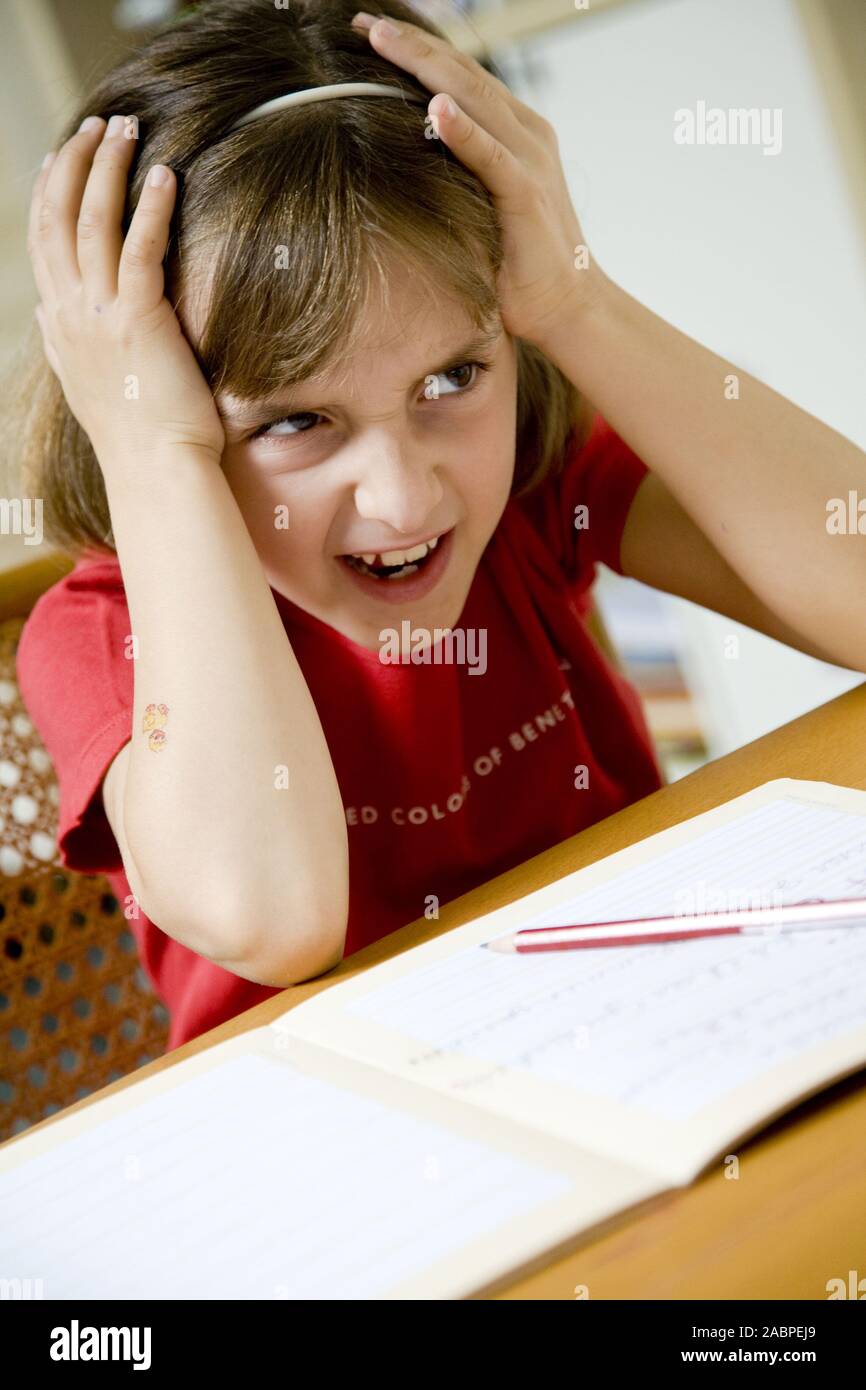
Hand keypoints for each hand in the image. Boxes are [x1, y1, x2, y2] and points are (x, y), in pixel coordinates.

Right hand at [28, 114, 225, 466]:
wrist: (158, 471)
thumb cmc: (138, 435)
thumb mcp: (85, 383)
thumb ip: (63, 343)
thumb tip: (45, 315)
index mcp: (60, 325)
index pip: (42, 241)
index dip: (49, 191)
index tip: (62, 153)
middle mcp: (71, 314)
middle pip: (57, 217)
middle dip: (75, 162)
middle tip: (99, 124)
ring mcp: (101, 316)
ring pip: (93, 221)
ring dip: (110, 168)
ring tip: (128, 130)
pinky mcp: (140, 321)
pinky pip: (140, 248)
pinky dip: (151, 207)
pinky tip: (166, 176)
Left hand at [350, 12, 603, 346]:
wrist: (568, 308)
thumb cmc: (519, 265)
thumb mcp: (482, 206)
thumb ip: (458, 174)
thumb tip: (410, 160)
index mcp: (515, 132)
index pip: (459, 75)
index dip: (416, 48)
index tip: (369, 29)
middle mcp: (526, 133)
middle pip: (461, 73)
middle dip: (411, 44)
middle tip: (362, 21)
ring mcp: (530, 160)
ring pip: (472, 98)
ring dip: (425, 66)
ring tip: (382, 40)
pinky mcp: (527, 195)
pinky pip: (491, 156)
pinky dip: (464, 130)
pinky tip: (436, 107)